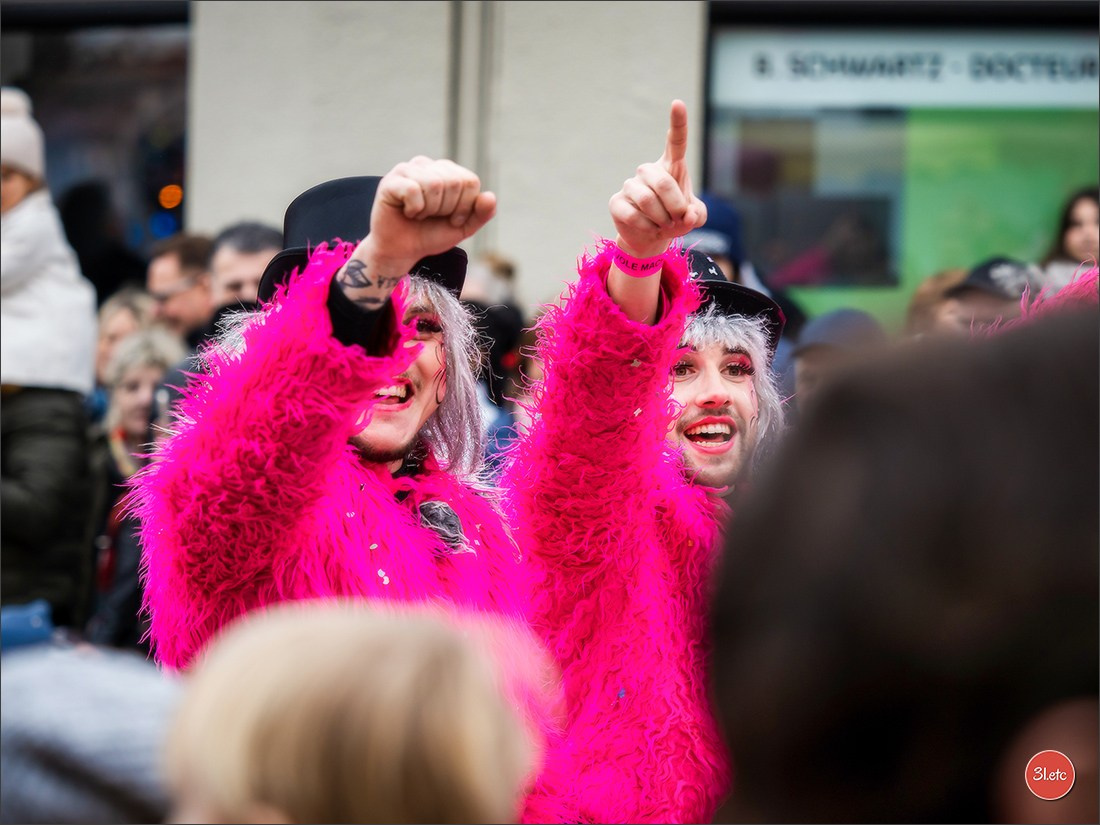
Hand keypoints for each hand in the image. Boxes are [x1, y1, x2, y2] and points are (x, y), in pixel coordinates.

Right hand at [360, 156, 496, 274]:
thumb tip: (490, 197)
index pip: (470, 181)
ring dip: (430, 209)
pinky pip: (413, 190)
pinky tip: (407, 212)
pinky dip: (414, 209)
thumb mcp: (462, 227)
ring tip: (419, 214)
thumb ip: (480, 214)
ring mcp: (407, 170)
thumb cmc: (430, 235)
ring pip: (434, 184)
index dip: (464, 207)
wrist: (402, 252)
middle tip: (432, 217)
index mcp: (446, 171)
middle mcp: (427, 165)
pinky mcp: (390, 181)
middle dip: (447, 209)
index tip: (451, 218)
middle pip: (454, 182)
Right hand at [608, 100, 706, 258]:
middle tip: (678, 220)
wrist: (650, 238)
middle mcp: (648, 170)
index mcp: (671, 166)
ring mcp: (630, 184)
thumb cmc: (675, 220)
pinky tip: (650, 229)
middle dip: (675, 207)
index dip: (678, 122)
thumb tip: (687, 214)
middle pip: (663, 183)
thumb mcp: (694, 218)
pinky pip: (633, 215)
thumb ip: (697, 214)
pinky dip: (647, 227)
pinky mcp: (616, 202)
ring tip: (663, 226)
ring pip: (647, 201)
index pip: (675, 141)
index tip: (678, 103)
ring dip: (661, 220)